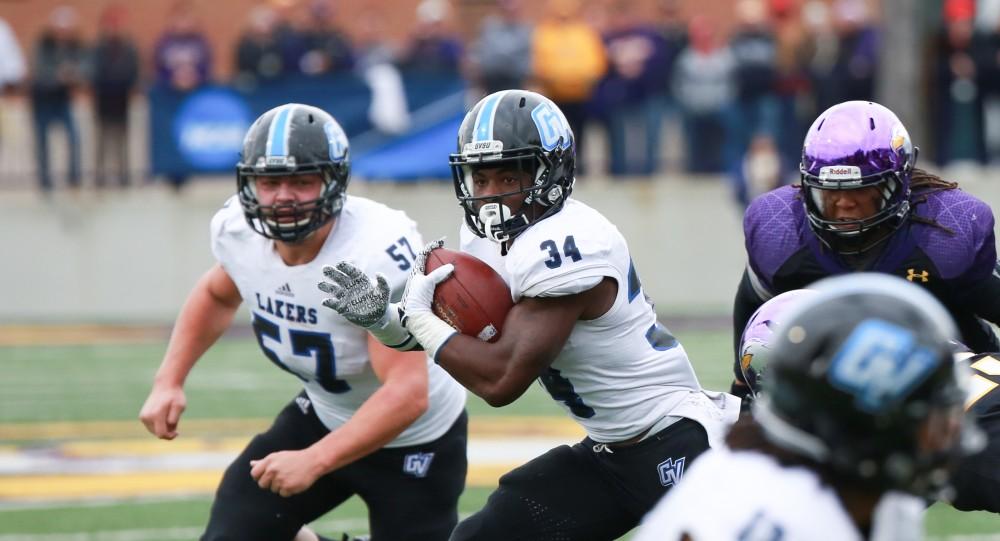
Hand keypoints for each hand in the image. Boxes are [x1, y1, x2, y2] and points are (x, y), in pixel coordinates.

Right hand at [139, 385, 185, 439]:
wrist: (166, 386)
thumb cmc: (175, 396)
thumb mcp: (180, 406)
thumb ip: (174, 418)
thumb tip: (168, 429)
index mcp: (156, 415)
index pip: (161, 434)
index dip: (170, 436)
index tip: (177, 433)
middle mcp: (147, 416)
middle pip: (157, 433)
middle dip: (167, 431)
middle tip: (175, 422)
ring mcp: (143, 416)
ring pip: (154, 431)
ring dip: (163, 427)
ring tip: (170, 416)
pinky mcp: (142, 416)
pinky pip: (151, 426)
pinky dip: (158, 424)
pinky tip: (164, 415)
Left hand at [250, 449, 324, 497]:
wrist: (313, 461)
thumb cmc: (295, 459)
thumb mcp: (278, 456)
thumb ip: (264, 462)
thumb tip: (251, 464)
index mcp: (269, 461)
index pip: (254, 474)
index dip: (260, 477)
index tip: (268, 476)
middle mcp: (272, 470)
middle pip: (262, 484)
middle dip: (270, 483)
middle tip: (282, 477)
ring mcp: (279, 479)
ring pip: (273, 490)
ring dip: (281, 487)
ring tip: (291, 477)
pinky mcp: (287, 487)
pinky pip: (283, 494)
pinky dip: (289, 490)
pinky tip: (295, 482)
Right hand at [318, 261, 390, 327]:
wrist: (377, 317)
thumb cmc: (381, 302)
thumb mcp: (385, 292)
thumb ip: (383, 282)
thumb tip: (378, 273)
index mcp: (361, 280)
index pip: (352, 272)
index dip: (346, 268)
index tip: (339, 264)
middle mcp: (351, 287)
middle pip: (340, 278)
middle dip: (332, 273)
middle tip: (324, 268)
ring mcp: (346, 296)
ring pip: (334, 290)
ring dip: (327, 287)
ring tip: (320, 284)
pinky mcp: (343, 307)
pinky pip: (334, 304)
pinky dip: (329, 302)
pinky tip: (325, 301)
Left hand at [399, 239, 457, 358]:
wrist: (415, 319)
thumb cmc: (416, 299)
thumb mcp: (426, 283)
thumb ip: (438, 274)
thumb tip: (451, 267)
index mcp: (417, 275)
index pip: (423, 257)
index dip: (431, 248)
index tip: (440, 241)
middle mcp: (420, 282)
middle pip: (430, 267)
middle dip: (439, 261)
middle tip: (449, 256)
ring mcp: (426, 292)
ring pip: (436, 279)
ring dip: (445, 274)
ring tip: (456, 271)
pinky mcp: (432, 300)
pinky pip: (442, 290)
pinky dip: (449, 287)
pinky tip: (457, 288)